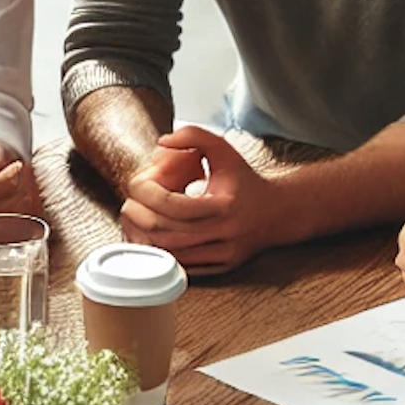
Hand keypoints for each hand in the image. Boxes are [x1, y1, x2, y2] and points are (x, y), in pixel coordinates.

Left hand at [119, 125, 286, 273]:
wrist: (278, 213)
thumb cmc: (246, 181)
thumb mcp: (224, 150)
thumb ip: (194, 136)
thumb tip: (162, 142)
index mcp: (225, 205)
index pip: (172, 204)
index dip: (146, 194)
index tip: (135, 183)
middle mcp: (225, 234)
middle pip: (165, 232)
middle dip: (138, 218)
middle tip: (127, 205)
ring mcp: (223, 255)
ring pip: (169, 255)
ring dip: (143, 239)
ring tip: (132, 221)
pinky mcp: (220, 268)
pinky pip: (180, 267)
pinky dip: (159, 255)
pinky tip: (147, 240)